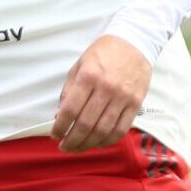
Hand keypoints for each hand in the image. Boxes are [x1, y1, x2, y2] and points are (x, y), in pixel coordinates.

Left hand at [54, 35, 152, 152]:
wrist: (134, 43)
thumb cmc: (103, 54)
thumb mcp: (79, 65)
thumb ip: (69, 90)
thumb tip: (60, 116)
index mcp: (88, 77)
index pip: (70, 110)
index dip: (60, 127)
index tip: (55, 135)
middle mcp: (106, 88)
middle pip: (85, 124)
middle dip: (72, 141)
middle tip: (65, 147)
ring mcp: (122, 97)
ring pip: (103, 130)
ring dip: (88, 144)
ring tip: (78, 148)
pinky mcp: (136, 103)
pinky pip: (121, 129)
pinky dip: (108, 140)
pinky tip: (98, 143)